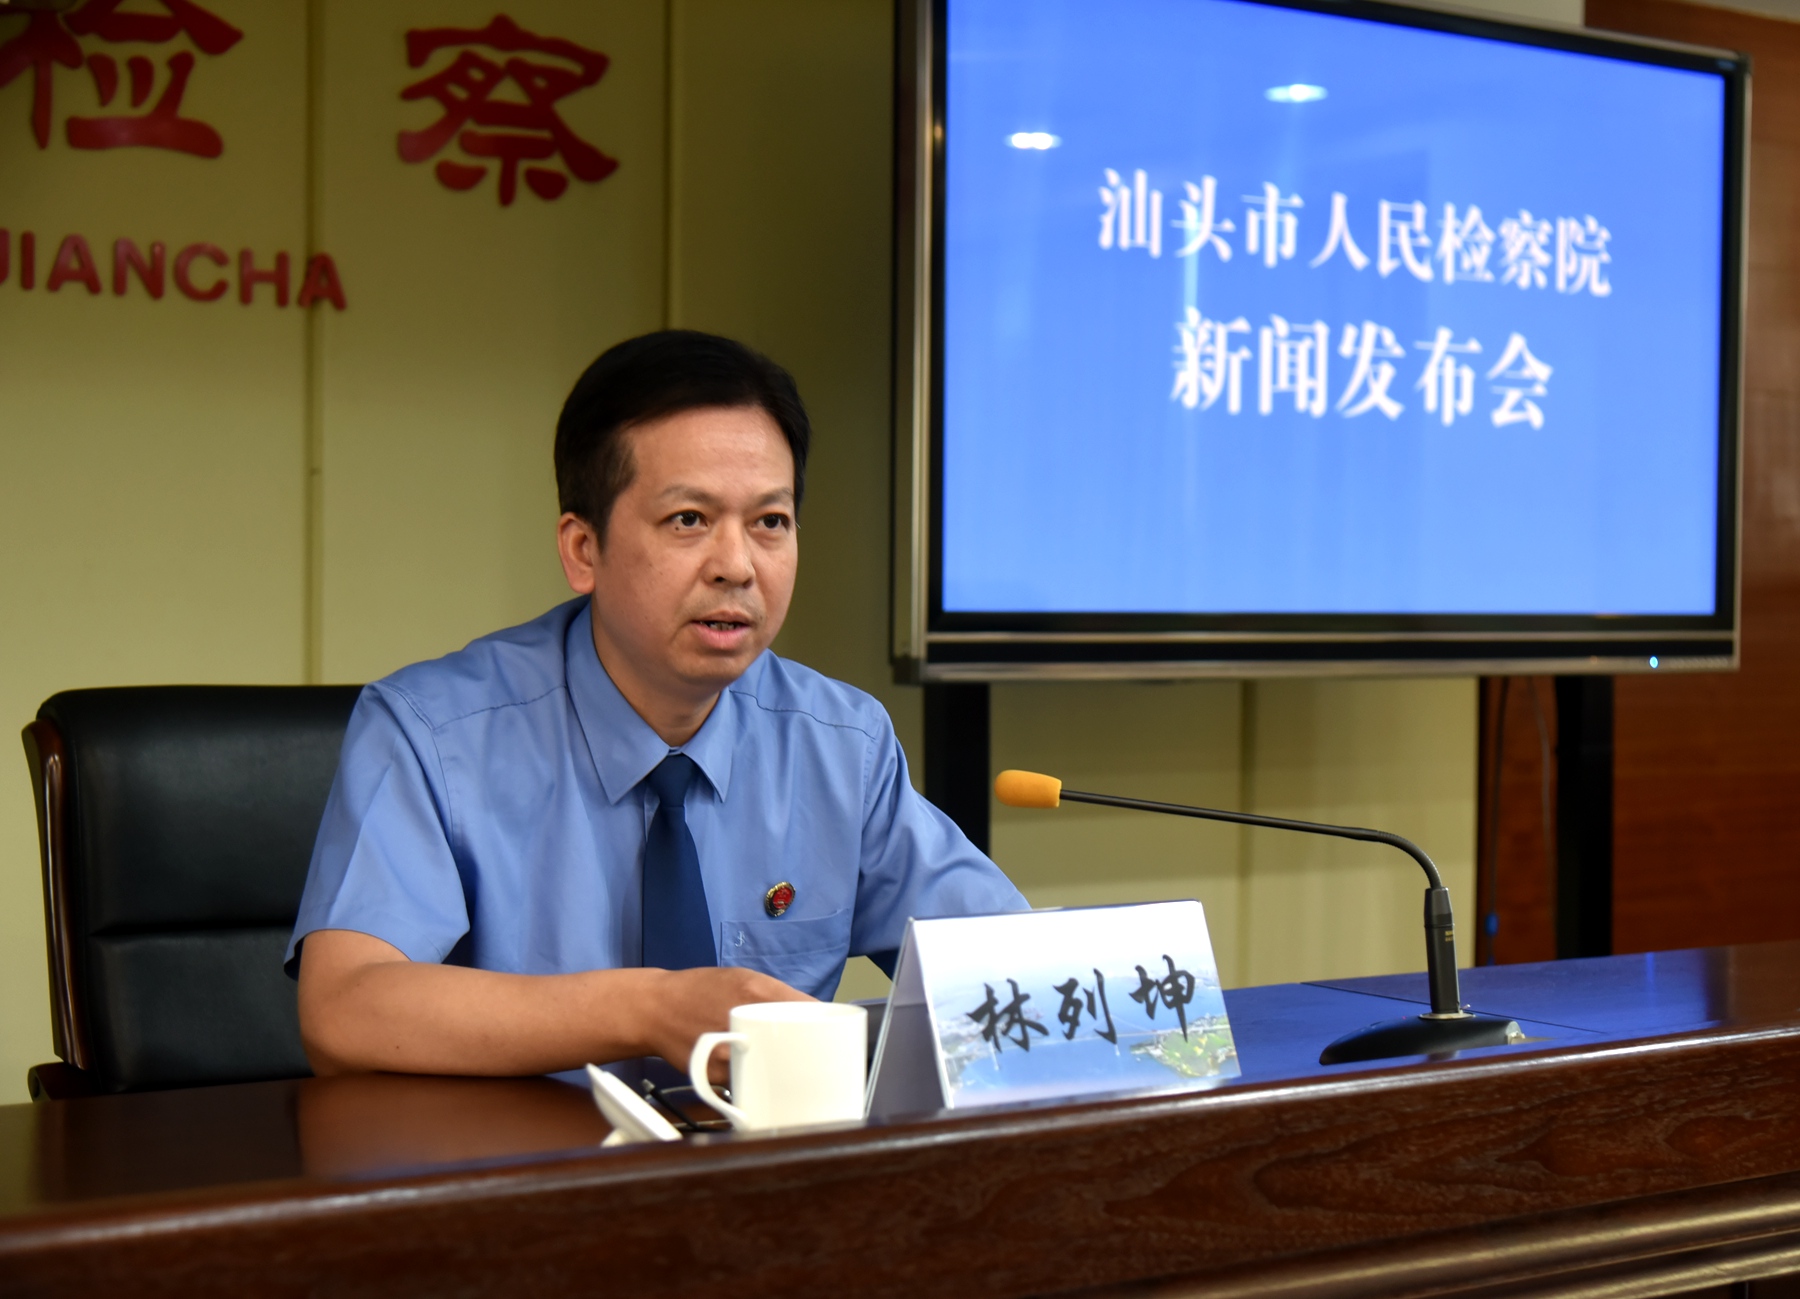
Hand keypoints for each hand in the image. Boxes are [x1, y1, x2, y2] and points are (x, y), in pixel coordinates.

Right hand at [641, 966, 812, 1081]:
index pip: (810, 1010)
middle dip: (807, 1051)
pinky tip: (756, 1073)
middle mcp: (747, 1021)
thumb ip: (775, 993)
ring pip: (775, 1068)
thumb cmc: (699, 990)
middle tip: (810, 1054)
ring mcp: (733, 1051)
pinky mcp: (719, 1075)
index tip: (829, 1033)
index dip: (824, 1024)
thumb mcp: (741, 977)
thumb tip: (810, 1011)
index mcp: (757, 992)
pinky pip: (750, 1082)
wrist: (655, 1008)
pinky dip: (757, 1079)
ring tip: (783, 1066)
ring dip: (783, 1069)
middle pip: (797, 1044)